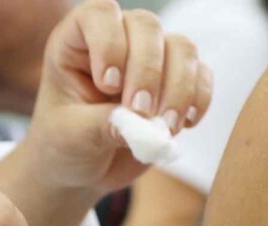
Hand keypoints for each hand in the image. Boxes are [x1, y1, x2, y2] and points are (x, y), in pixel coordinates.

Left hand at [22, 0, 213, 193]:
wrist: (84, 168)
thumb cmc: (65, 144)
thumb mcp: (70, 137)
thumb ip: (99, 126)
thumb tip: (140, 126)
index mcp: (78, 40)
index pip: (101, 14)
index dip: (110, 44)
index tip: (108, 85)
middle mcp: (118, 39)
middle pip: (148, 27)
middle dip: (149, 71)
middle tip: (140, 112)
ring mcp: (152, 58)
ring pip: (182, 48)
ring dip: (179, 88)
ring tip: (165, 127)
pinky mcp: (177, 82)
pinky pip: (202, 75)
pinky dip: (198, 99)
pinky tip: (183, 126)